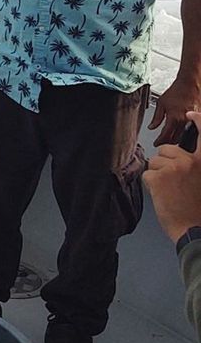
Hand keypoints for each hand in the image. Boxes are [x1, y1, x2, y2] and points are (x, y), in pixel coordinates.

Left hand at [144, 111, 200, 242]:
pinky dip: (151, 185)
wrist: (195, 230)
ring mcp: (174, 168)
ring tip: (170, 191)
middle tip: (174, 183)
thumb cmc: (199, 210)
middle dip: (165, 163)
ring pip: (154, 163)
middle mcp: (190, 161)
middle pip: (166, 150)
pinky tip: (163, 196)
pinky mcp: (159, 177)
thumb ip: (195, 166)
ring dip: (157, 175)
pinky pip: (147, 175)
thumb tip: (181, 161)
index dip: (199, 120)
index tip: (191, 113)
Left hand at [149, 78, 200, 142]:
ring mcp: (191, 120)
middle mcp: (184, 121)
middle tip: (161, 142)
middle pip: (175, 138)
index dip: (159, 141)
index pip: (165, 135)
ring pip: (182, 135)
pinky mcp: (196, 118)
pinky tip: (178, 131)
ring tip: (168, 138)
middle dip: (167, 142)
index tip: (156, 143)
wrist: (189, 84)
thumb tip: (152, 127)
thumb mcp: (161, 103)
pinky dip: (182, 132)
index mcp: (174, 118)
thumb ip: (156, 118)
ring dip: (175, 138)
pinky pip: (188, 129)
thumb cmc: (176, 91)